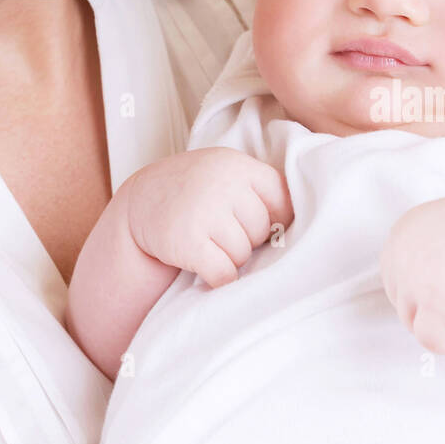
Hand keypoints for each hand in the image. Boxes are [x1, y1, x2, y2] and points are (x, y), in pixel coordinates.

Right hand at [121, 147, 293, 288]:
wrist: (141, 203)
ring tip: (208, 242)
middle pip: (262, 231)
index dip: (272, 218)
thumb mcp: (225, 174)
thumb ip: (259, 191)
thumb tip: (303, 230)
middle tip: (221, 231)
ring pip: (243, 255)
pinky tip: (202, 265)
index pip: (282, 200)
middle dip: (246, 239)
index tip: (255, 222)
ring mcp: (204, 212)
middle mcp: (222, 184)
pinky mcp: (188, 242)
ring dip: (229, 258)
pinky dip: (217, 278)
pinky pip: (224, 274)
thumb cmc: (195, 193)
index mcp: (237, 165)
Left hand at [380, 193, 444, 353]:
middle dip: (431, 306)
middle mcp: (400, 252)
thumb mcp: (443, 231)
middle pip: (401, 301)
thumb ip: (421, 251)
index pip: (396, 277)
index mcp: (403, 232)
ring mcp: (413, 277)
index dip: (426, 289)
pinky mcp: (433, 301)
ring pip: (413, 322)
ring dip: (443, 320)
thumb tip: (412, 286)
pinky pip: (430, 339)